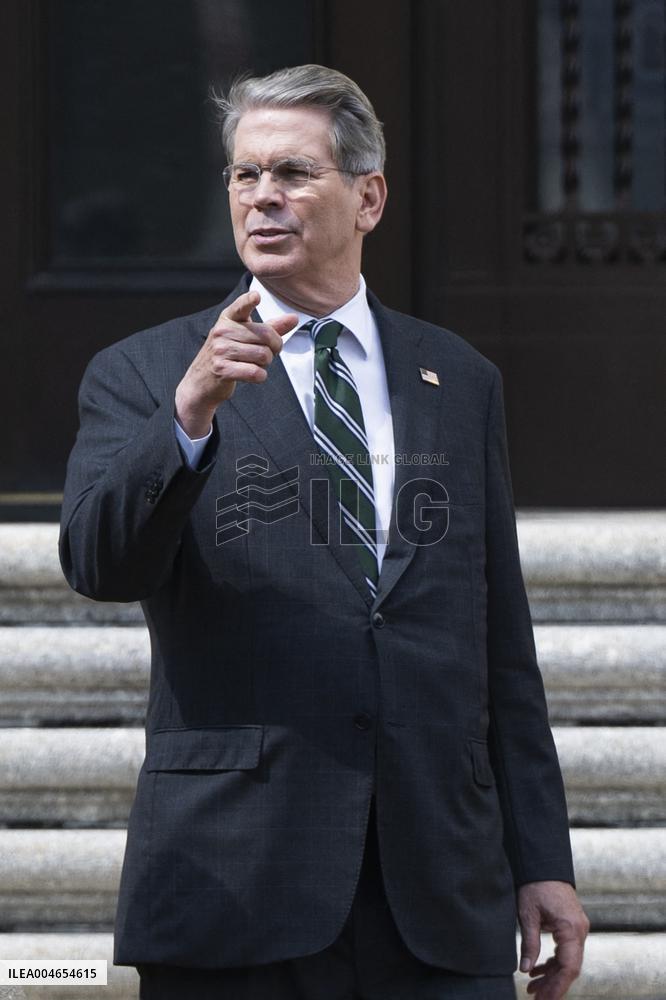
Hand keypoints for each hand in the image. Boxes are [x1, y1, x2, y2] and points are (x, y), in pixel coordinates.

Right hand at [175, 290, 297, 437]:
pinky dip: (260, 376)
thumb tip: (293, 318)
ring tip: (255, 363)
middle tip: (267, 353)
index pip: (240, 307)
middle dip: (274, 348)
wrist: (202, 381)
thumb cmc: (228, 355)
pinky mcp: (222, 369)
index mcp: (228, 319)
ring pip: (263, 355)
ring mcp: (220, 350)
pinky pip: (255, 372)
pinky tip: (252, 374)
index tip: (256, 297)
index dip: (249, 301)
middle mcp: (222, 331)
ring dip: (266, 363)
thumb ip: (270, 327)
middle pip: (266, 336)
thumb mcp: (245, 337)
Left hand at [518, 880, 588, 998]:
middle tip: (535, 998)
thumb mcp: (528, 914)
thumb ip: (529, 944)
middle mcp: (579, 930)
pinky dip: (552, 962)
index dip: (557, 986)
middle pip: (570, 967)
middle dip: (553, 985)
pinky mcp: (572, 926)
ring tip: (532, 987)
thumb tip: (525, 969)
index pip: (569, 967)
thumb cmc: (535, 885)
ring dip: (551, 975)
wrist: (543, 864)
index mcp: (571, 929)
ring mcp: (578, 928)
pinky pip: (566, 951)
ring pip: (568, 960)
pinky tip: (536, 970)